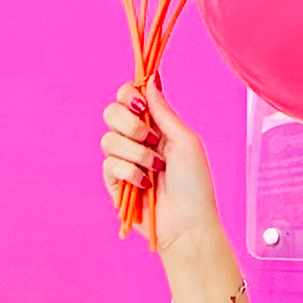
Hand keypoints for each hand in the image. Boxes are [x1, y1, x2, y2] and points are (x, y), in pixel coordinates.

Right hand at [102, 75, 219, 255]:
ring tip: (155, 170)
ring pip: (108, 139)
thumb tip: (149, 80)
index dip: (129, 95)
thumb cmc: (194, 183)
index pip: (129, 96)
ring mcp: (124, 160)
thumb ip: (164, 110)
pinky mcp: (114, 182)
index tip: (140, 104)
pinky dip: (129, 173)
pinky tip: (145, 185)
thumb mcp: (185, 139)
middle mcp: (136, 139)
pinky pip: (109, 165)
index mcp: (155, 125)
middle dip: (130, 125)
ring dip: (136, 154)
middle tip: (151, 140)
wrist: (187, 222)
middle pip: (111, 113)